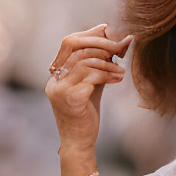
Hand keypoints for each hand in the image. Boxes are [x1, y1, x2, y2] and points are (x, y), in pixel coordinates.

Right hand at [44, 23, 132, 168]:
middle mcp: (54, 80)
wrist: (79, 144)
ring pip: (84, 61)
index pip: (69, 42)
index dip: (90, 34)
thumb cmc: (86, 115)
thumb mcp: (92, 85)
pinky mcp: (70, 100)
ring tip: (121, 70)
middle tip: (121, 48)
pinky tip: (118, 79)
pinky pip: (90, 77)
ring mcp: (59, 89)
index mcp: (56, 74)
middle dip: (101, 44)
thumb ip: (98, 65)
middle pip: (75, 46)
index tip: (109, 31)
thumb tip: (116, 41)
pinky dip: (106, 75)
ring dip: (107, 63)